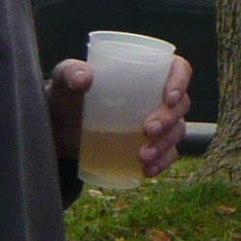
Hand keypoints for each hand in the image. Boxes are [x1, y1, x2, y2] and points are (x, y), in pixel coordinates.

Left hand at [47, 55, 195, 176]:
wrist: (60, 130)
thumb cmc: (67, 97)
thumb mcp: (64, 82)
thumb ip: (69, 74)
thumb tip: (83, 78)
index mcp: (146, 72)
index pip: (178, 69)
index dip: (181, 81)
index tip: (168, 97)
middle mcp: (157, 96)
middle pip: (180, 104)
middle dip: (169, 119)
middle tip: (148, 130)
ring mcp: (157, 122)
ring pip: (177, 131)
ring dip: (165, 145)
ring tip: (143, 156)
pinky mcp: (151, 145)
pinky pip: (167, 154)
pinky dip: (161, 163)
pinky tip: (147, 170)